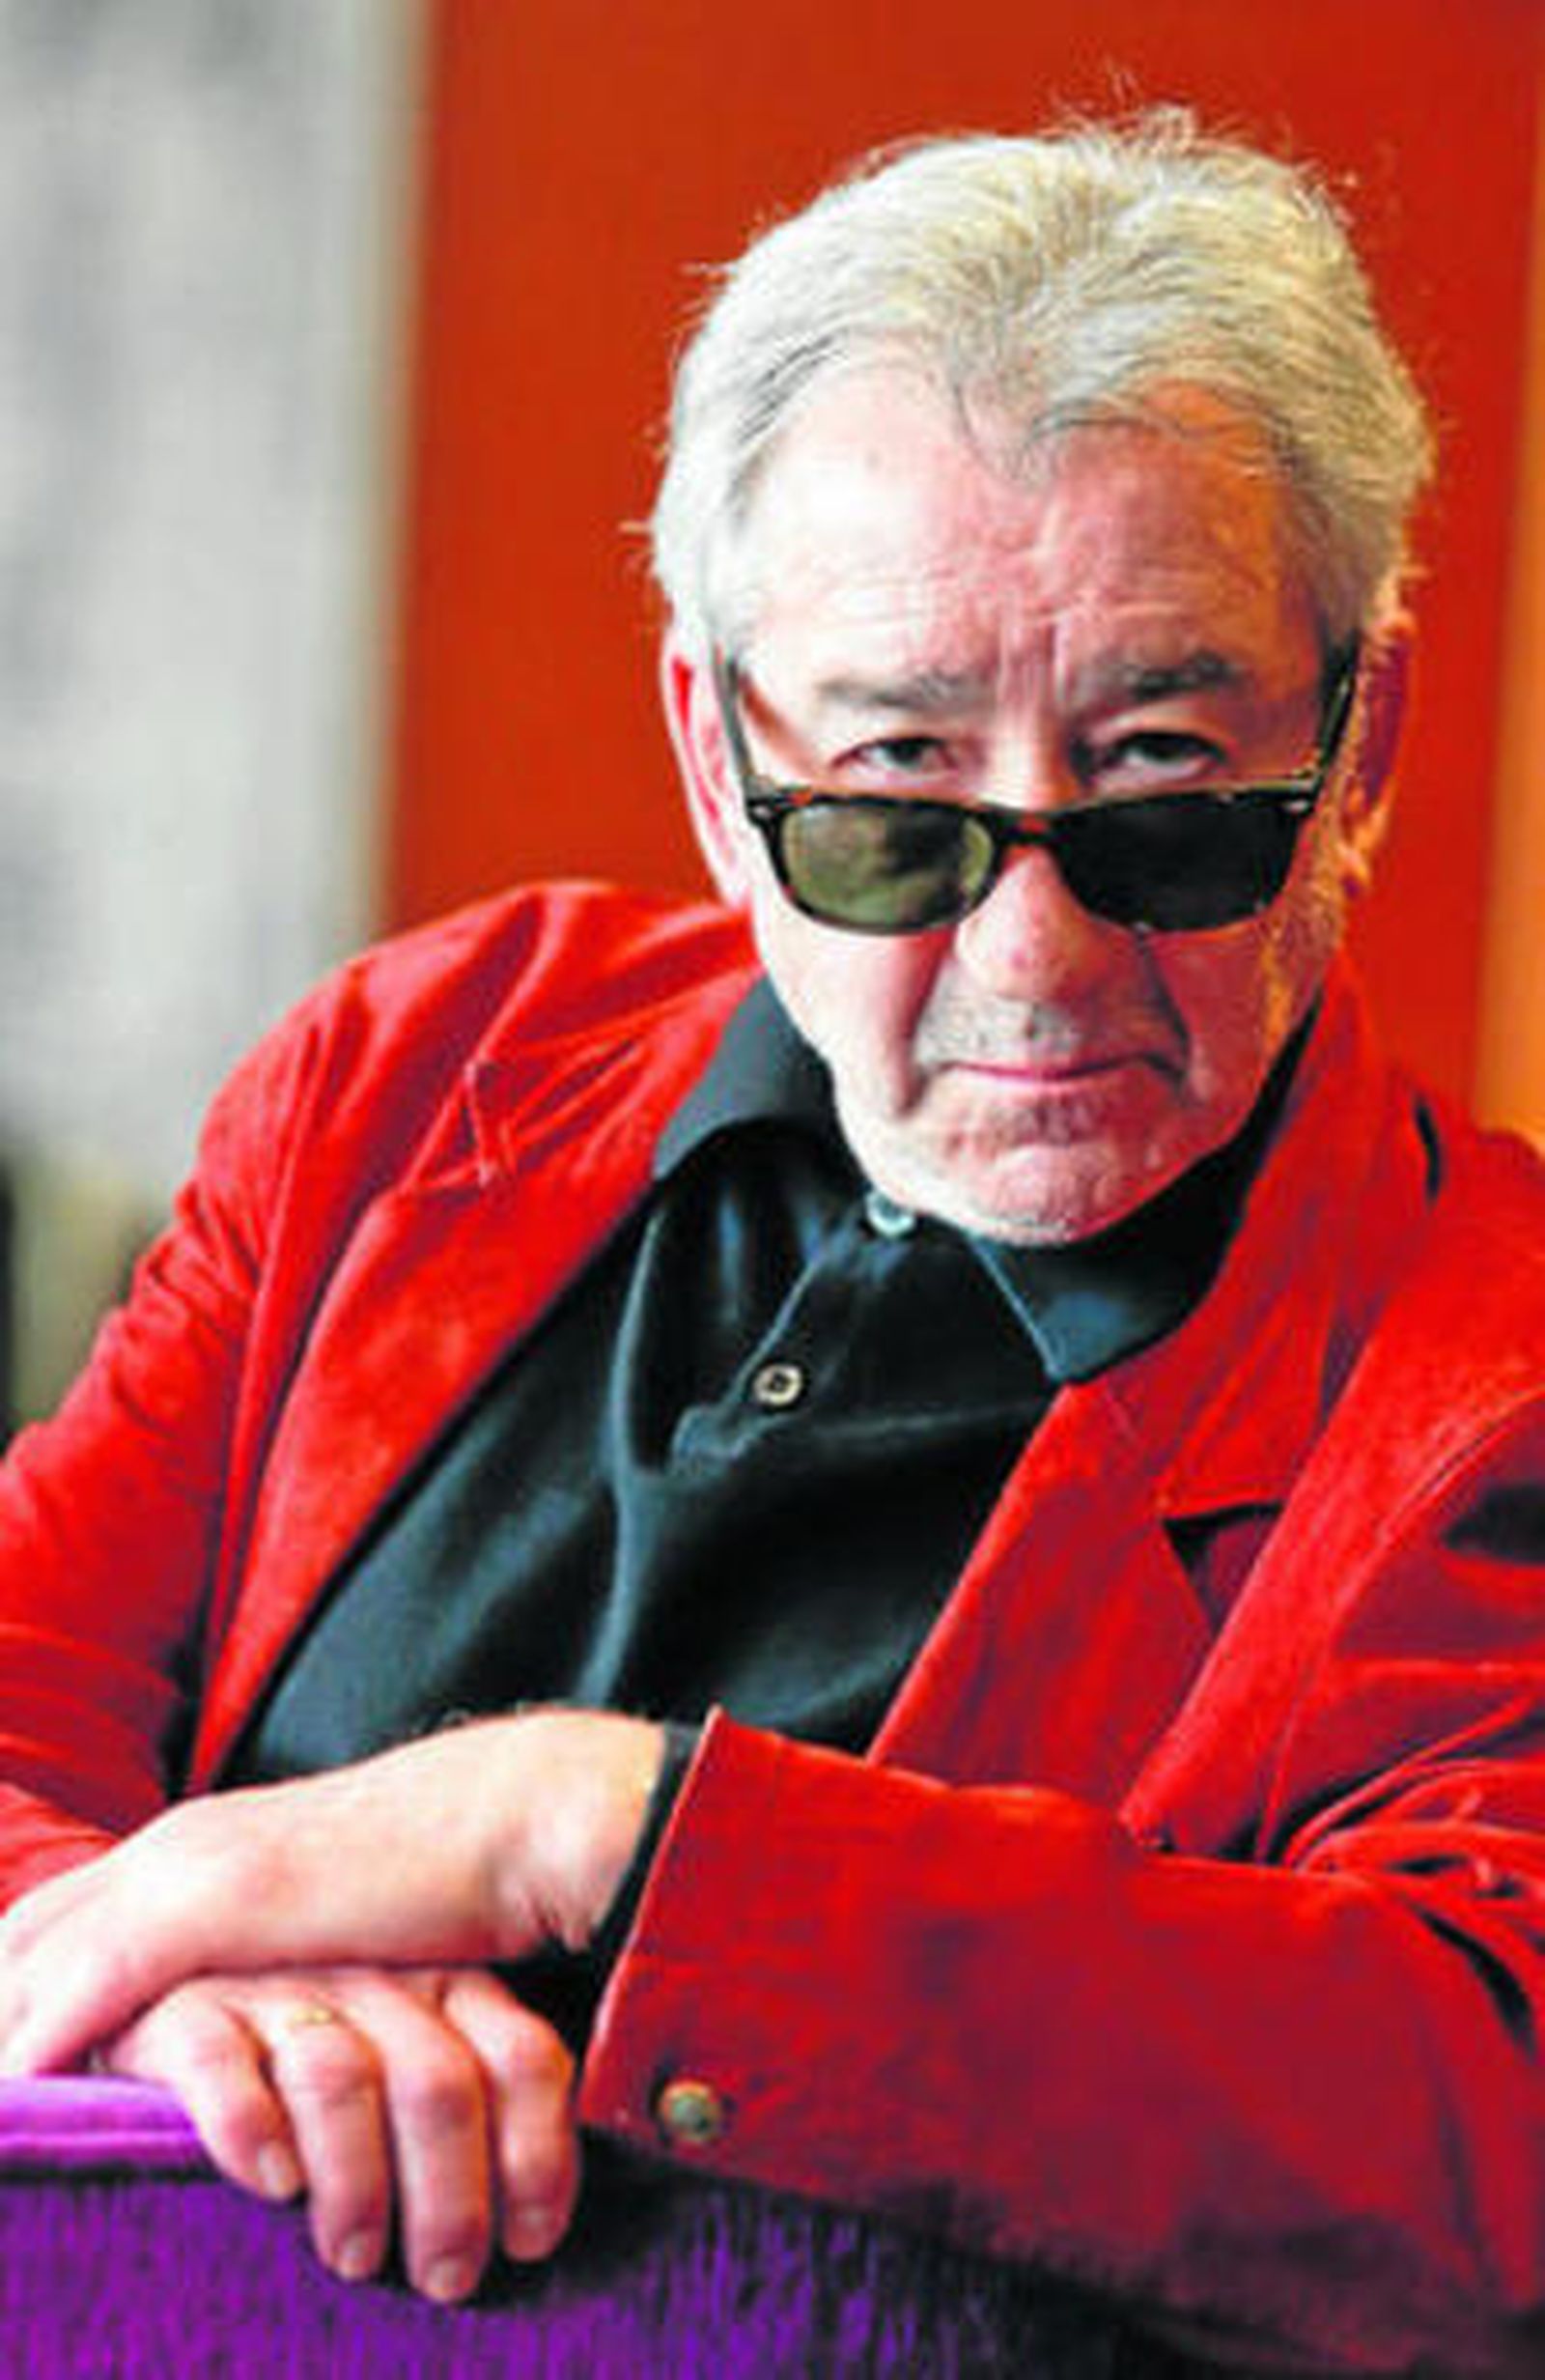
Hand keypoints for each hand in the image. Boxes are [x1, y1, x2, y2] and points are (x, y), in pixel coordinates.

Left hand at [0, 1708, 665, 2075]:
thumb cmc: (452, 1877)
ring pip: (33, 1955)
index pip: (64, 1915)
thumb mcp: (336, 1920)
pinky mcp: (212, 1900)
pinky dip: (37, 2038)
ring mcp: (188, 1865)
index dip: (14, 1980)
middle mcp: (176, 1845)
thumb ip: (282, 1956)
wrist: (515, 1817)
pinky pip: (87, 1981)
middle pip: (26, 1932)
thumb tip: (274, 2020)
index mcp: (200, 1844)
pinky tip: (12, 2089)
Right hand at [95, 1963, 578, 2299]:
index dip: (536, 2157)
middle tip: (444, 2278)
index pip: (522, 2059)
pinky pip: (218, 2061)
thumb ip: (481, 2110)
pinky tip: (273, 2182)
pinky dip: (248, 2128)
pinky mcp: (187, 2012)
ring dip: (357, 2183)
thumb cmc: (324, 2060)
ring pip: (338, 2077)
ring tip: (356, 2257)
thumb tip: (533, 2226)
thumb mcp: (417, 2062)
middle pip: (437, 2083)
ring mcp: (281, 1989)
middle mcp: (375, 1978)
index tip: (528, 2241)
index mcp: (450, 1983)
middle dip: (450, 2199)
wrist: (177, 1979)